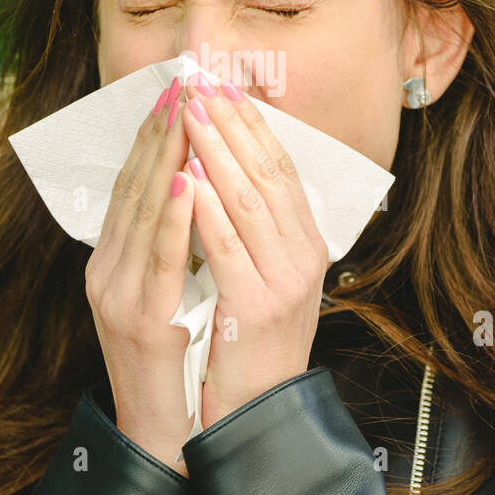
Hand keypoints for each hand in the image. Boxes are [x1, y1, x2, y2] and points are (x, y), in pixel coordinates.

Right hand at [85, 77, 197, 475]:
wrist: (157, 428)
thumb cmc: (172, 361)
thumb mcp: (165, 293)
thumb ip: (170, 247)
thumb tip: (192, 190)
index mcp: (113, 261)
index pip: (132, 187)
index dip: (151, 139)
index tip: (173, 96)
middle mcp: (106, 270)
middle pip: (132, 188)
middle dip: (158, 134)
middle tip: (180, 86)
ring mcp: (116, 293)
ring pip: (140, 212)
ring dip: (163, 158)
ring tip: (183, 114)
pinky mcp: (136, 317)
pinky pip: (158, 257)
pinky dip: (170, 215)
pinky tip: (182, 181)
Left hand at [179, 72, 330, 429]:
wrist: (257, 410)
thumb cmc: (250, 341)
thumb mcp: (265, 274)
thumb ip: (256, 227)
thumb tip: (227, 168)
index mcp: (306, 242)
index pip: (281, 167)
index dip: (252, 124)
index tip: (223, 86)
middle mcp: (304, 255)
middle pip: (267, 173)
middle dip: (231, 124)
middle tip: (201, 84)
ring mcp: (284, 280)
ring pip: (249, 200)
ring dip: (216, 151)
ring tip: (190, 114)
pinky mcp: (256, 306)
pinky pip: (227, 246)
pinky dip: (207, 208)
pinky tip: (188, 177)